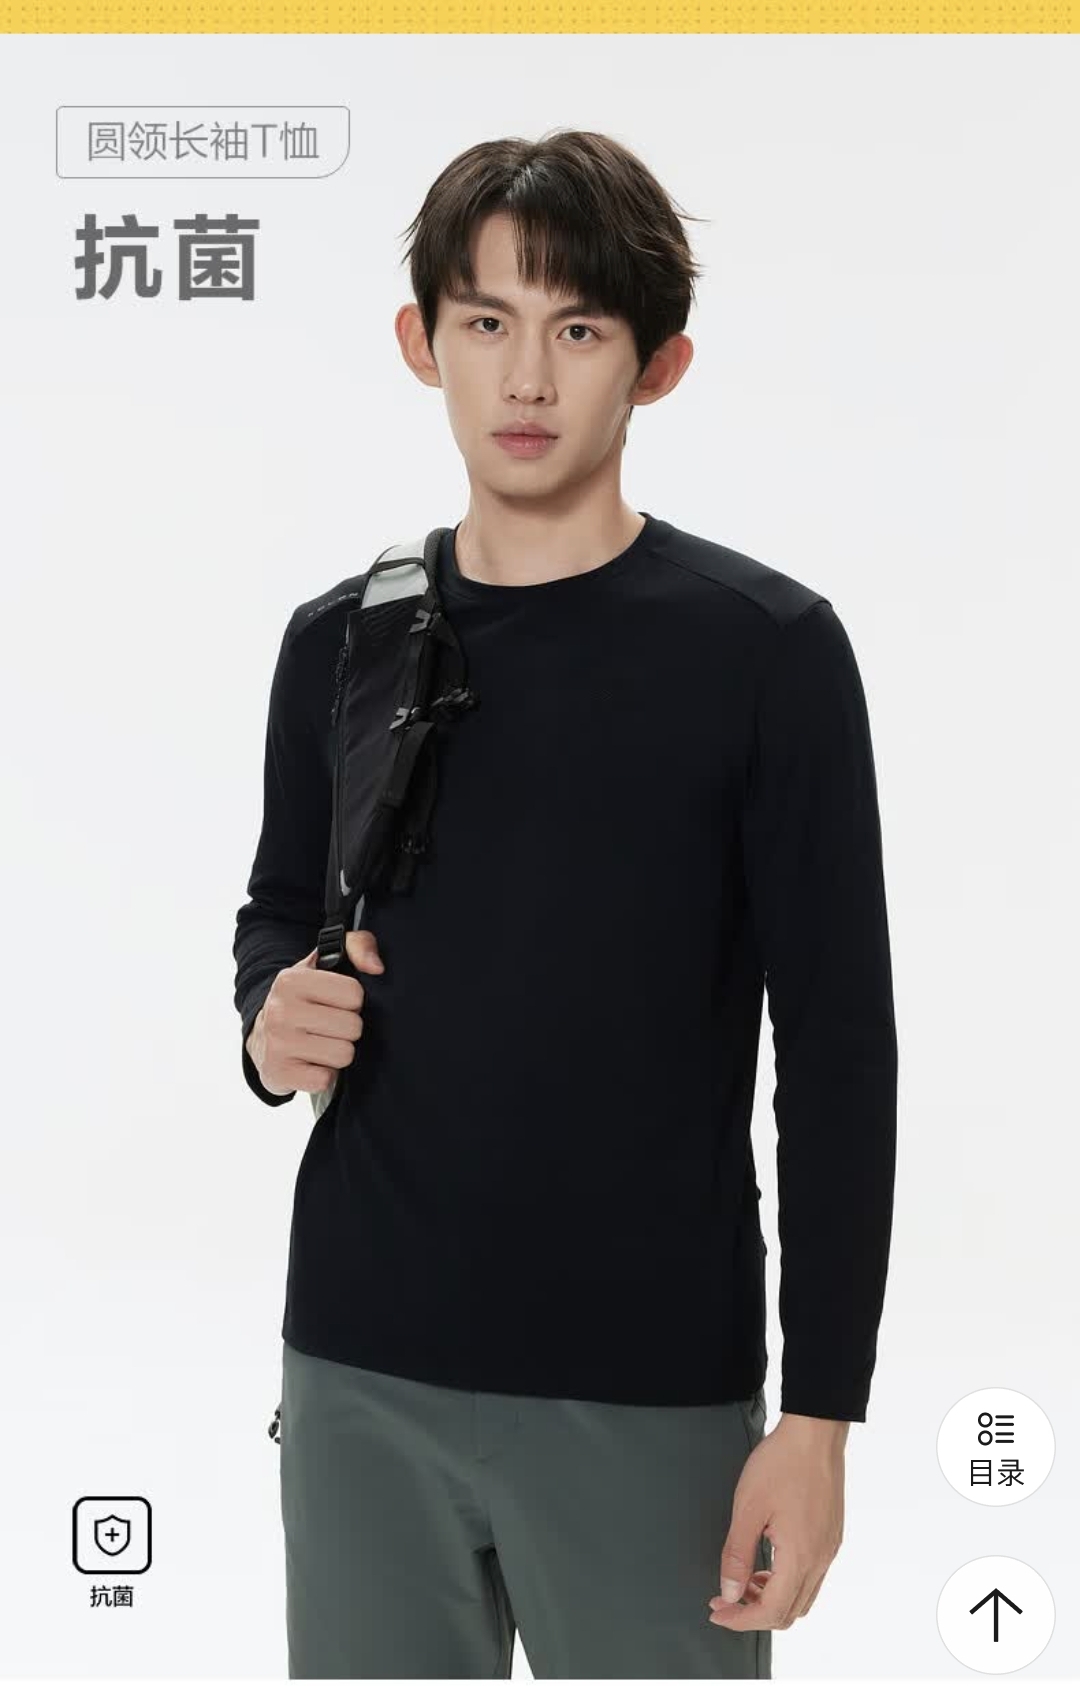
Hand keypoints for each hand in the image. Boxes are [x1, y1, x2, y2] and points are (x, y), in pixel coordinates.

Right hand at [246, 928, 385, 1097]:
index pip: (354, 993)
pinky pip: (326, 1080)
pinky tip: (311, 1063)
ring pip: (343, 1054)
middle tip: (329, 1027)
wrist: (261, 1038)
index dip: (353, 1001)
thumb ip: (358, 946)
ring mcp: (277, 1044)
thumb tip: (376, 967)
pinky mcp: (279, 1073)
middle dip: (348, 1029)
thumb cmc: (302, 1000)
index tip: (336, 1003)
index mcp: (291, 980)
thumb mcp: (323, 965)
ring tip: (321, 1044)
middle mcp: (280, 1010)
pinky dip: (324, 1075)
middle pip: (352, 1027)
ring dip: (338, 1052)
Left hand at [708, 1414, 845, 1630]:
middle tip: (724, 1599)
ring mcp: (830, 1549)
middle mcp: (821, 1560)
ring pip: (803, 1598)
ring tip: (743, 1581)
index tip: (716, 1611)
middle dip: (754, 1613)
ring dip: (771, 1599)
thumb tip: (728, 1594)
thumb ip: (737, 1556)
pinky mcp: (832, 1536)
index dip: (741, 1620)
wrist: (816, 1432)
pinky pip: (811, 1577)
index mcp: (801, 1557)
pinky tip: (767, 1563)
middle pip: (790, 1612)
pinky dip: (787, 1583)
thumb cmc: (781, 1463)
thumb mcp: (748, 1509)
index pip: (772, 1611)